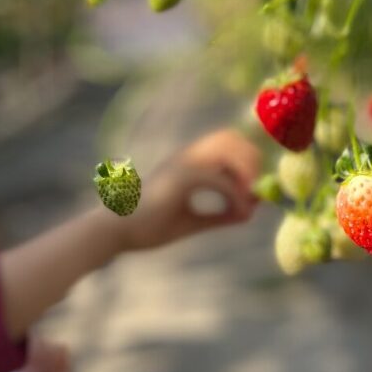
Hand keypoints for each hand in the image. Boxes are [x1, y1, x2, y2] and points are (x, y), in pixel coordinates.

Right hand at [117, 129, 260, 251]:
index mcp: (189, 160)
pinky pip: (219, 181)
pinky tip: (239, 215)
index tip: (255, 188)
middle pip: (231, 139)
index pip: (227, 140)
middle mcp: (187, 156)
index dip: (247, 157)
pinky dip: (236, 197)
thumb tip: (248, 213)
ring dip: (246, 177)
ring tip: (249, 204)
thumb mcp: (192, 220)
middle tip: (255, 193)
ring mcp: (183, 164)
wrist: (116, 232)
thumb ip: (219, 214)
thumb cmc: (149, 226)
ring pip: (228, 155)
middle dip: (251, 162)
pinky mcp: (181, 179)